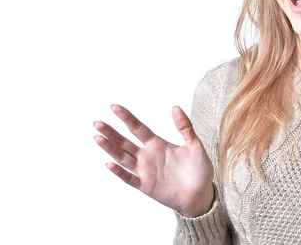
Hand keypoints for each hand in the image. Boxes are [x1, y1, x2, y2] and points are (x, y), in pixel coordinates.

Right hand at [94, 104, 214, 216]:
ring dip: (110, 148)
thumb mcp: (194, 144)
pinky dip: (119, 172)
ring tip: (97, 138)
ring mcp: (145, 171)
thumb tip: (175, 107)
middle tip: (97, 123)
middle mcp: (148, 156)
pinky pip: (130, 178)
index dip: (126, 118)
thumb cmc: (199, 170)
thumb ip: (185, 127)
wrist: (202, 194)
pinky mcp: (146, 186)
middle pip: (125, 142)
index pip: (138, 128)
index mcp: (158, 144)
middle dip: (111, 133)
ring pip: (123, 157)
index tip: (114, 107)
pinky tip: (110, 163)